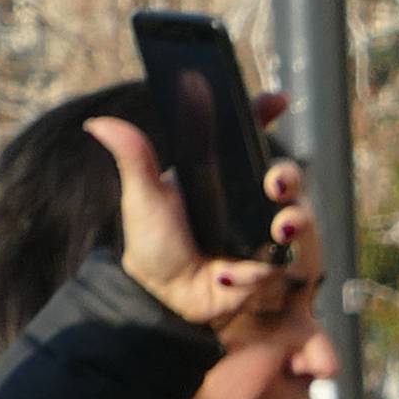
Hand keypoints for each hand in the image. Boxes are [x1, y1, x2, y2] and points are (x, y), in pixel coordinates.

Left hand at [84, 107, 309, 329]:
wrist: (164, 298)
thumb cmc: (155, 245)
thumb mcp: (144, 197)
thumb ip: (134, 157)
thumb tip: (97, 122)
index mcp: (226, 177)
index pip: (250, 139)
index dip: (265, 115)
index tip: (277, 100)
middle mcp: (254, 202)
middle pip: (289, 179)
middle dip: (291, 177)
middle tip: (276, 184)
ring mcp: (270, 236)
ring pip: (301, 221)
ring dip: (296, 223)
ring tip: (279, 230)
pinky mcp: (276, 270)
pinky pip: (286, 265)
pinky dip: (258, 271)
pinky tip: (230, 276)